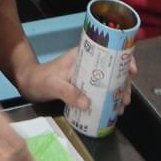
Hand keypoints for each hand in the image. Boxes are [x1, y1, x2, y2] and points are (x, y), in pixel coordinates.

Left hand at [18, 48, 134, 114]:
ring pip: (108, 80)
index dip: (122, 58)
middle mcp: (87, 63)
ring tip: (121, 107)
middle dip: (123, 82)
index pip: (106, 51)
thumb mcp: (53, 85)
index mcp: (82, 55)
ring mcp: (86, 74)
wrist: (29, 84)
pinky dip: (109, 98)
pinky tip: (112, 110)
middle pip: (111, 68)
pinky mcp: (83, 85)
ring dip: (117, 91)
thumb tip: (88, 103)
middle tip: (125, 98)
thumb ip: (68, 93)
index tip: (131, 71)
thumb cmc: (40, 79)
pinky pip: (100, 89)